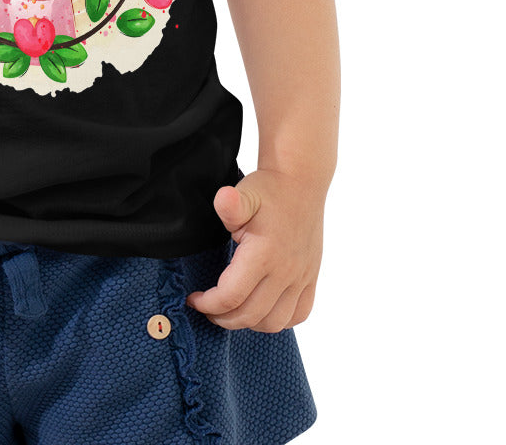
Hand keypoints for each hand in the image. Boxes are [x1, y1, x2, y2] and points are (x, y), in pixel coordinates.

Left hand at [186, 169, 323, 331]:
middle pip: (250, 315)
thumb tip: (224, 200)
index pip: (231, 296)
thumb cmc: (268, 189)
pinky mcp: (311, 277)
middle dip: (223, 318)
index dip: (208, 304)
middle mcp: (286, 271)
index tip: (194, 299)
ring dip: (249, 323)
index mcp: (265, 254)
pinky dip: (278, 320)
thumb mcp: (245, 193)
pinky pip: (299, 314)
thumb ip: (231, 205)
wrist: (301, 182)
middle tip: (207, 309)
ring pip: (275, 322)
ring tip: (231, 312)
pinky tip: (261, 310)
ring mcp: (302, 277)